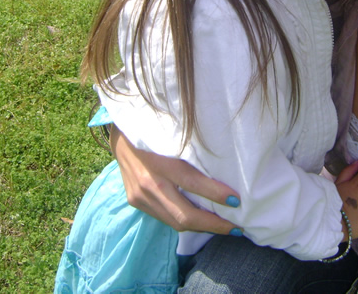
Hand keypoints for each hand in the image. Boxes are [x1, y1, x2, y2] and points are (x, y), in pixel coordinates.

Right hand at [110, 126, 240, 233]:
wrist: (121, 135)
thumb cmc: (155, 131)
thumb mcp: (175, 137)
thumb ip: (193, 155)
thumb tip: (223, 172)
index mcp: (161, 162)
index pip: (193, 183)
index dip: (216, 194)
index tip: (236, 200)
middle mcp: (149, 183)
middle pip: (185, 215)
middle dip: (214, 224)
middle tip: (236, 227)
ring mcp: (140, 197)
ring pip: (175, 222)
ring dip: (202, 228)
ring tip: (223, 227)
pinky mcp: (136, 203)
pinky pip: (165, 219)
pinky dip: (185, 222)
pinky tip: (201, 221)